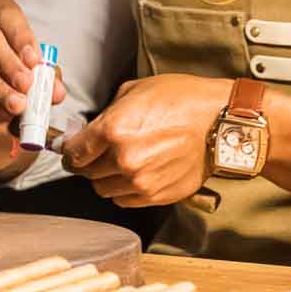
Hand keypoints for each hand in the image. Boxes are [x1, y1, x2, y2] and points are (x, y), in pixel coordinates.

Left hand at [61, 74, 232, 205]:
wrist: (220, 123)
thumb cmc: (183, 100)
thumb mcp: (136, 91)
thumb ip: (109, 113)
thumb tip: (91, 130)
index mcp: (114, 129)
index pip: (74, 152)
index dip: (69, 150)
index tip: (71, 150)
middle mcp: (123, 158)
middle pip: (86, 172)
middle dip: (88, 163)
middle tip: (96, 154)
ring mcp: (140, 181)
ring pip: (103, 189)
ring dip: (106, 178)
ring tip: (119, 164)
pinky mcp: (156, 195)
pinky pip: (125, 200)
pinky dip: (124, 190)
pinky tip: (135, 174)